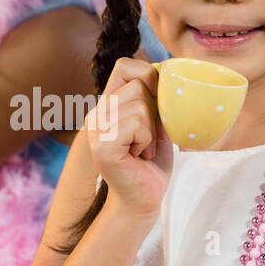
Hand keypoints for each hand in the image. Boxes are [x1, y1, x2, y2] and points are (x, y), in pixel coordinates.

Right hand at [84, 57, 171, 218]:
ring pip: (141, 104)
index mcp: (108, 104)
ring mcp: (96, 128)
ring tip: (142, 149)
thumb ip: (155, 98)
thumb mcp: (156, 123)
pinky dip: (147, 141)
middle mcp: (97, 112)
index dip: (148, 76)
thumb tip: (168, 69)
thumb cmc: (151, 164)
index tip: (157, 104)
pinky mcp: (102, 145)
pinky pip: (137, 123)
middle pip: (139, 84)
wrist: (142, 200)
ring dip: (151, 131)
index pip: (125, 65)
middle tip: (146, 139)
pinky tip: (138, 156)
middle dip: (155, 113)